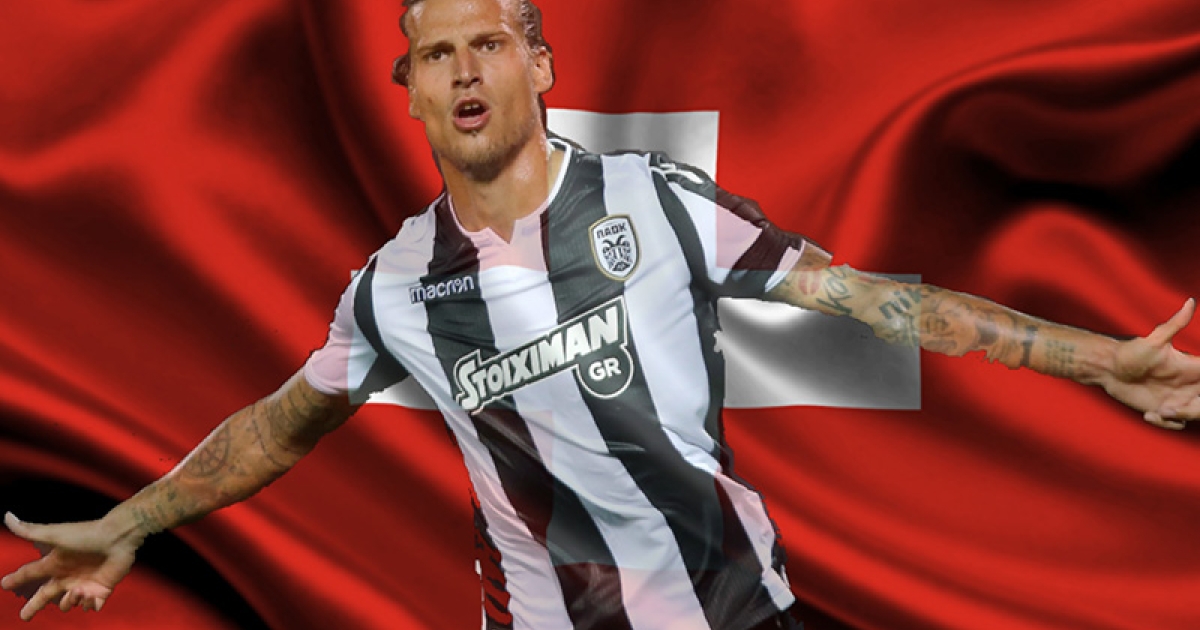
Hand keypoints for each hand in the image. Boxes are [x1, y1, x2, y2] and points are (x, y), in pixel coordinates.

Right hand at [1, 511, 140, 620]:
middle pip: (45, 594)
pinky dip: (89, 605)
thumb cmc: (86, 534)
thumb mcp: (55, 534)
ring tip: (78, 590)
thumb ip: (29, 530)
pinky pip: (92, 606)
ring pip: (69, 603)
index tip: (3, 584)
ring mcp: (84, 582)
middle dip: (34, 606)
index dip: (17, 579)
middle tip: (24, 616)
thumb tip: (6, 516)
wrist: (118, 537)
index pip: (30, 573)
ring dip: (69, 603)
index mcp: (55, 563)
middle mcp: (68, 574)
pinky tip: (92, 595)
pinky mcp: (101, 588)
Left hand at [1105, 298, 1199, 429]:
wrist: (1108, 369)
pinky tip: (1148, 415)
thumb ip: (1175, 324)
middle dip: (1195, 410)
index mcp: (1193, 368)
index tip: (1198, 387)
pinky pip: (1176, 425)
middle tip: (1170, 408)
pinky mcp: (1164, 410)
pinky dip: (1165, 424)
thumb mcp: (1154, 340)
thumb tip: (1191, 301)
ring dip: (1180, 417)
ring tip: (1158, 411)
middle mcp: (1191, 385)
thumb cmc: (1130, 352)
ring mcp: (1178, 399)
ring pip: (1195, 415)